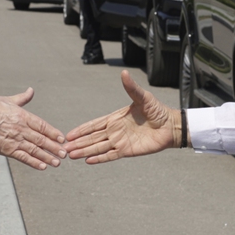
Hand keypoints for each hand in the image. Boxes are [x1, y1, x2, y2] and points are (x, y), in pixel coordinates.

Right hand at [0, 88, 65, 169]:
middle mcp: (21, 129)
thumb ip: (22, 98)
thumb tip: (31, 90)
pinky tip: (43, 166)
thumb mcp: (8, 100)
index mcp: (23, 116)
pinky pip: (23, 157)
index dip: (53, 133)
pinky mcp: (7, 150)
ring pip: (35, 150)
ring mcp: (15, 140)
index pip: (42, 126)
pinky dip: (34, 162)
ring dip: (48, 157)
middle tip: (65, 153)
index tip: (62, 139)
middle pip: (42, 140)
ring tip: (57, 162)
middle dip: (54, 147)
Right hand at [65, 70, 179, 163]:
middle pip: (92, 138)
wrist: (170, 126)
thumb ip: (131, 88)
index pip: (94, 125)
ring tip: (71, 155)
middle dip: (79, 143)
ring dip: (85, 151)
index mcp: (115, 118)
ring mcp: (120, 142)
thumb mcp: (143, 97)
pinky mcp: (127, 150)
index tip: (69, 134)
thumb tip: (124, 73)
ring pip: (98, 148)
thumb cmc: (157, 110)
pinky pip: (111, 155)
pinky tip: (88, 161)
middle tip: (64, 148)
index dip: (81, 129)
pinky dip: (100, 159)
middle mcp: (114, 131)